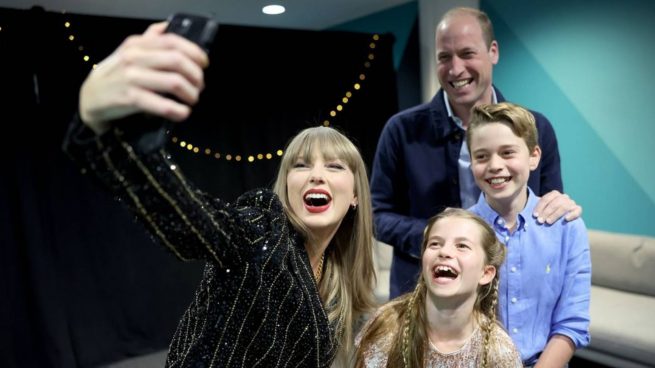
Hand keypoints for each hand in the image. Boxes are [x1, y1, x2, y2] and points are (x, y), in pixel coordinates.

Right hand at [79, 22, 208, 133]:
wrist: (90, 97)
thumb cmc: (116, 74)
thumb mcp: (129, 51)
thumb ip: (149, 39)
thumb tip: (167, 26)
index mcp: (138, 44)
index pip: (173, 41)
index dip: (195, 52)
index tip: (204, 64)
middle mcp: (135, 58)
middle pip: (177, 61)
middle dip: (196, 75)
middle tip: (199, 86)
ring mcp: (132, 78)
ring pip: (174, 82)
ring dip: (191, 94)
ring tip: (192, 100)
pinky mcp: (131, 99)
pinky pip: (163, 105)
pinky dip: (179, 111)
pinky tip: (182, 113)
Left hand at [533, 190, 581, 223]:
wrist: (561, 219)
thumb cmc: (548, 214)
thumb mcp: (542, 209)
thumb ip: (538, 209)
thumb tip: (529, 214)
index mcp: (554, 194)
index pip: (546, 199)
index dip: (540, 207)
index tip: (534, 215)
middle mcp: (564, 197)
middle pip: (555, 202)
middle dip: (546, 212)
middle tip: (540, 221)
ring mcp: (571, 203)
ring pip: (565, 207)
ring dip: (555, 215)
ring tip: (548, 222)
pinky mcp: (577, 210)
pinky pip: (577, 210)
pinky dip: (572, 214)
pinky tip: (565, 219)